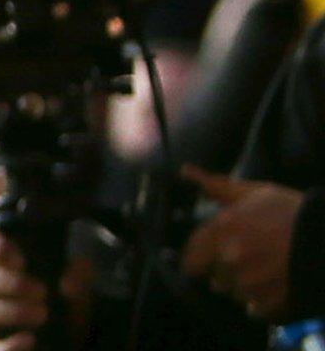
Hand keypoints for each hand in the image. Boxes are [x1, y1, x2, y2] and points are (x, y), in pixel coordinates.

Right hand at [0, 228, 93, 350]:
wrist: (69, 338)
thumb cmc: (62, 303)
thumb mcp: (76, 287)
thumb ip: (78, 277)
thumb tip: (68, 283)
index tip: (20, 259)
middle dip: (12, 283)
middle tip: (43, 291)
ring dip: (12, 311)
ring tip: (43, 314)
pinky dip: (9, 344)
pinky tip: (30, 340)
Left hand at [182, 167, 304, 320]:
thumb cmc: (293, 213)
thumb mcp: (256, 193)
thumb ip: (217, 187)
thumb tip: (186, 171)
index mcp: (222, 230)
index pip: (191, 257)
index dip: (203, 258)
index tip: (214, 256)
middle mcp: (229, 259)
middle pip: (213, 278)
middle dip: (226, 272)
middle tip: (251, 261)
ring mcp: (248, 285)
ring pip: (235, 294)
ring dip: (245, 287)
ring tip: (269, 272)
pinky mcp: (268, 306)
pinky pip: (255, 309)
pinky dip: (264, 302)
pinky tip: (279, 286)